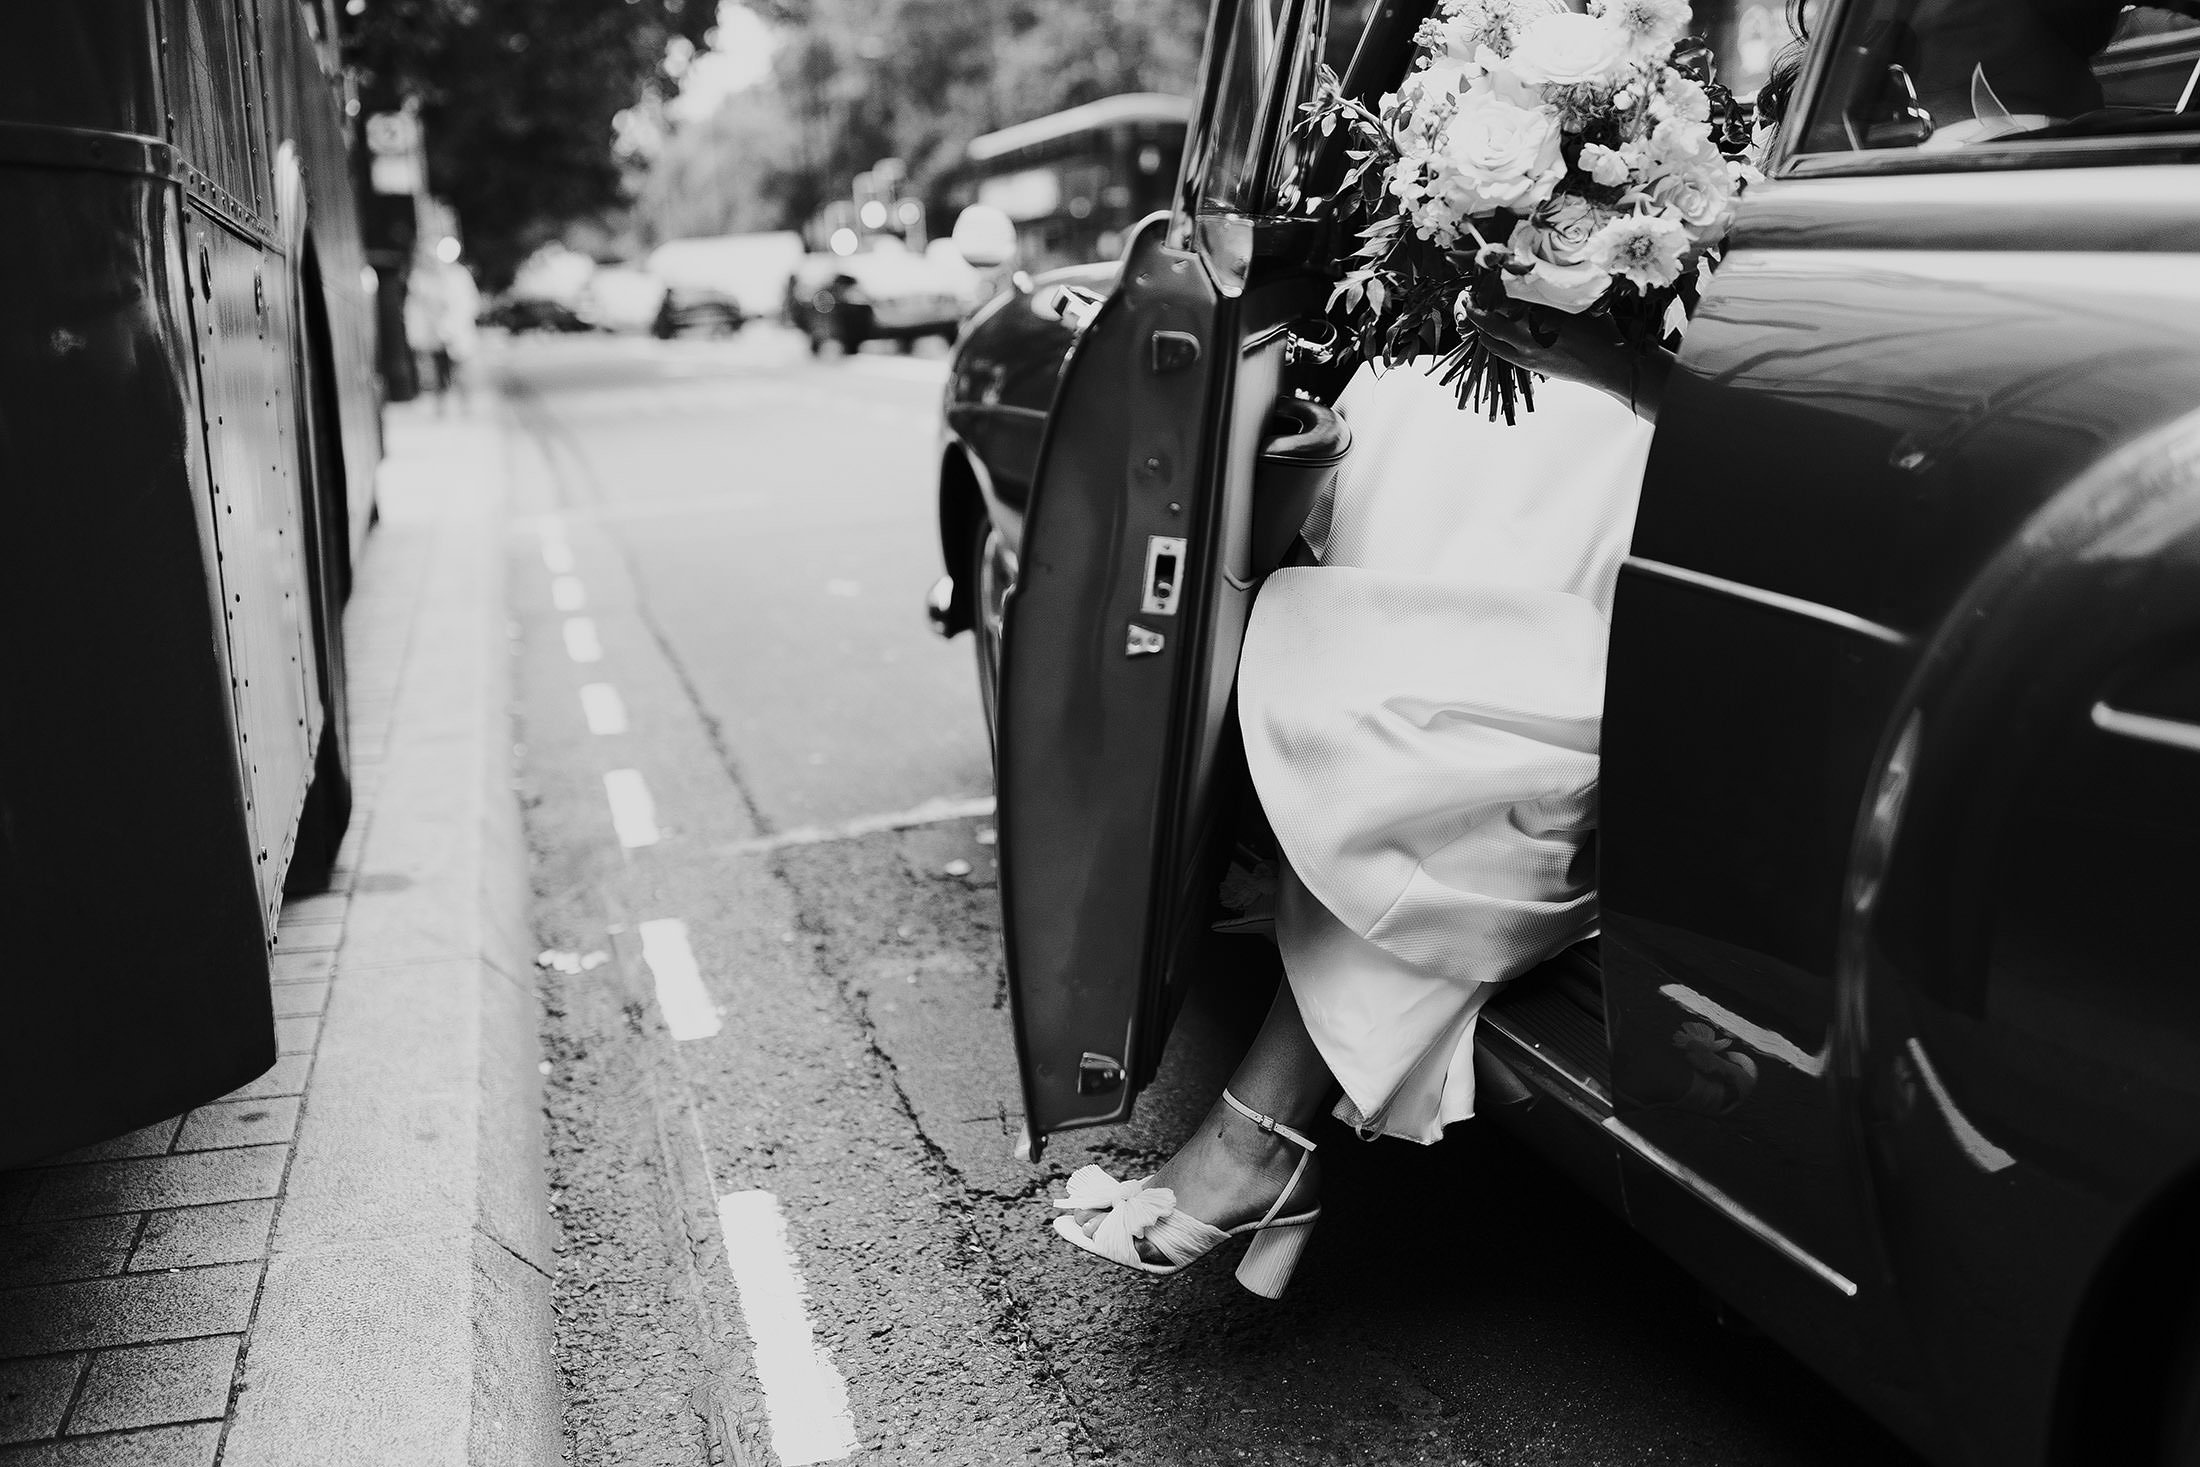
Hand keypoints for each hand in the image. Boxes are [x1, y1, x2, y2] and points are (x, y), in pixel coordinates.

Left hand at [1457, 296, 1671, 422]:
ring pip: (1489, 335)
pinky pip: (1498, 351)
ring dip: (1479, 323)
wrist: (1608, 364)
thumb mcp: (1580, 302)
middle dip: (1475, 305)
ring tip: (1473, 311)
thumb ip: (1557, 289)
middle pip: (1489, 316)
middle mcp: (1528, 332)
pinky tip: (1486, 333)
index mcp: (1541, 311)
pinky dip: (1488, 340)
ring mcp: (1525, 350)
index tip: (1482, 277)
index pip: (1504, 295)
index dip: (1489, 286)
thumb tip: (1542, 271)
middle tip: (1469, 296)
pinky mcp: (1527, 364)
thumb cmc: (1600, 329)